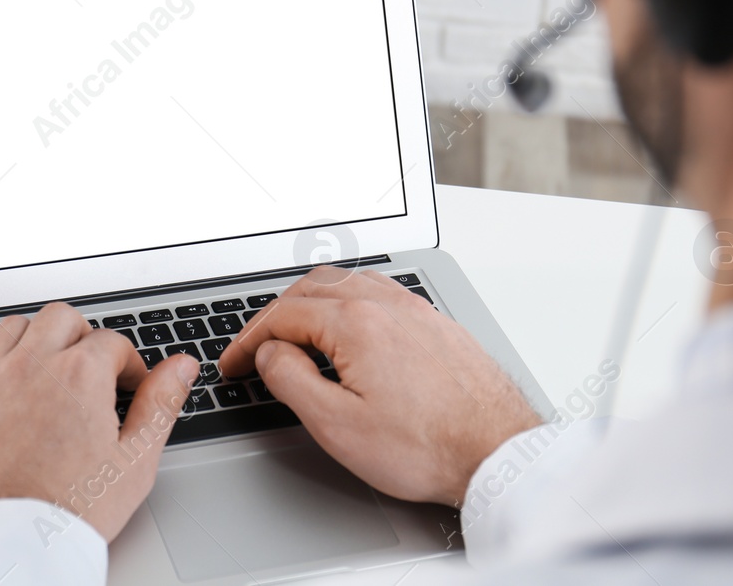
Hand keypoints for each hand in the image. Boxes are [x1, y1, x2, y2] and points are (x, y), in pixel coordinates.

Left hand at [0, 302, 199, 540]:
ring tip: (49, 371)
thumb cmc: (65, 513)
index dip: (128, 363)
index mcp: (79, 374)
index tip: (129, 384)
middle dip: (82, 336)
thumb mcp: (134, 463)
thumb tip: (180, 368)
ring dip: (36, 341)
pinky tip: (5, 389)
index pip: (112, 341)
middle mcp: (30, 365)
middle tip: (91, 369)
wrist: (2, 546)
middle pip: (61, 318)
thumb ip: (160, 405)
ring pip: (14, 329)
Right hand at [218, 268, 541, 506]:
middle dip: (275, 314)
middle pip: (311, 287)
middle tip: (257, 346)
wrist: (497, 452)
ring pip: (348, 280)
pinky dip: (349, 299)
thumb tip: (270, 354)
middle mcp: (385, 304)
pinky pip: (380, 290)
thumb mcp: (337, 426)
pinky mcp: (435, 322)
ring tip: (295, 327)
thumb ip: (292, 380)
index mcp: (355, 323)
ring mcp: (414, 309)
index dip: (248, 340)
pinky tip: (350, 322)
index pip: (282, 316)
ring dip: (311, 299)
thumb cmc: (427, 447)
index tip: (234, 364)